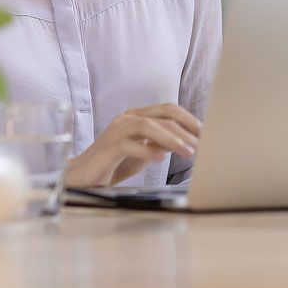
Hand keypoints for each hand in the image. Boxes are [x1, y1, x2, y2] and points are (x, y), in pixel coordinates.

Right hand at [64, 103, 201, 187]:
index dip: (189, 119)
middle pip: (162, 115)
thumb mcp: (144, 152)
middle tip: (202, 144)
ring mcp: (116, 131)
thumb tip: (188, 142)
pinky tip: (160, 159)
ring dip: (172, 139)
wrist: (81, 177)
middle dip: (186, 129)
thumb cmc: (113, 164)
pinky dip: (147, 151)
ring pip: (148, 126)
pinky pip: (129, 145)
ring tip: (188, 152)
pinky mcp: (107, 148)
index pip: (168, 109)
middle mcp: (127, 118)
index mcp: (137, 116)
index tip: (206, 133)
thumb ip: (162, 144)